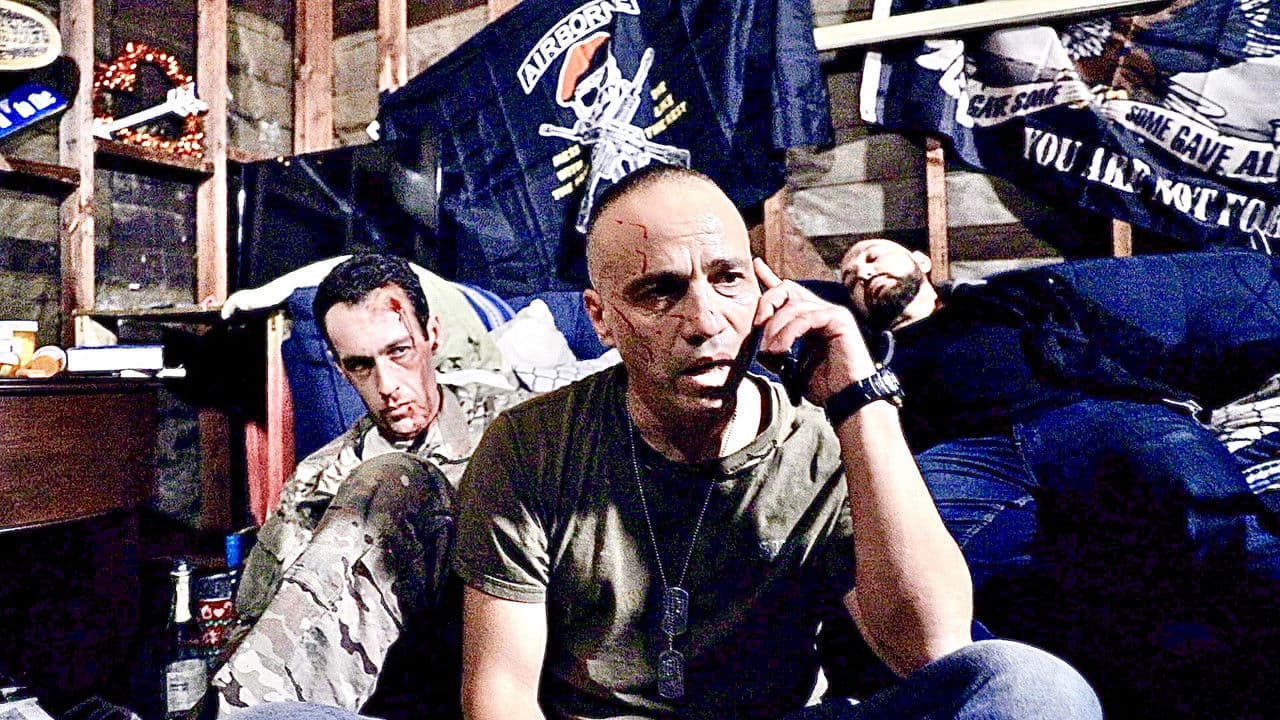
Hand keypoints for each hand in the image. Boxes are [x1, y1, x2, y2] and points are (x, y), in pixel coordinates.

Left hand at [752, 258, 876, 404]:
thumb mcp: (791, 364)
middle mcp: (822, 310)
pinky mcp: (839, 320)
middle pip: (787, 289)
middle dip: (767, 304)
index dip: (770, 277)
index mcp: (810, 319)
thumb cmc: (823, 386)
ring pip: (793, 306)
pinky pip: (806, 318)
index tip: (756, 264)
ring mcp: (832, 313)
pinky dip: (789, 333)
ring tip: (767, 350)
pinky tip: (781, 348)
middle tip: (756, 328)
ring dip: (775, 328)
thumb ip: (777, 348)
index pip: (788, 292)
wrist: (847, 398)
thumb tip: (755, 344)